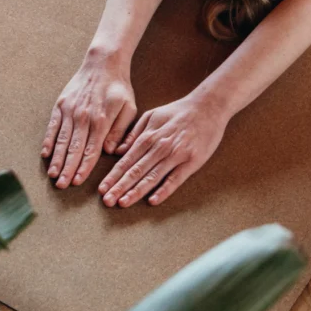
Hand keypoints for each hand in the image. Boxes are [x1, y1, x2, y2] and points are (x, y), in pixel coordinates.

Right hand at [41, 52, 136, 188]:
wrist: (103, 63)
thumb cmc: (119, 88)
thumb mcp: (129, 108)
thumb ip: (120, 130)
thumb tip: (111, 151)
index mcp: (101, 120)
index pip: (91, 150)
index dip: (84, 167)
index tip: (78, 181)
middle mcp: (83, 117)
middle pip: (74, 148)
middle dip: (68, 169)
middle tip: (62, 186)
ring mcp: (69, 110)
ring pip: (61, 140)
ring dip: (57, 159)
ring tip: (53, 175)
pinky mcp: (61, 105)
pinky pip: (52, 126)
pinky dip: (48, 141)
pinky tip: (45, 154)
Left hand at [98, 92, 227, 207]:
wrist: (208, 107)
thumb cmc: (178, 111)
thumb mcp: (152, 115)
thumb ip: (134, 133)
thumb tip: (118, 151)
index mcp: (148, 136)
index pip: (126, 161)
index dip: (113, 176)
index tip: (102, 189)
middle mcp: (160, 147)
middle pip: (136, 171)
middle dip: (119, 187)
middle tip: (107, 201)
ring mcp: (176, 155)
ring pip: (152, 177)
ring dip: (136, 191)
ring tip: (123, 203)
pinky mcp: (191, 161)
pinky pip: (175, 179)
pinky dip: (163, 190)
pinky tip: (152, 201)